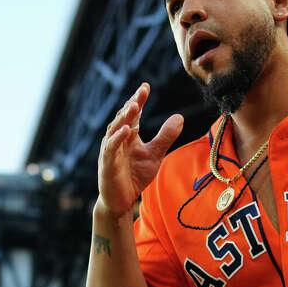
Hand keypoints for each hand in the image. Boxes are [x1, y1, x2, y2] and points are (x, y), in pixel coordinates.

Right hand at [97, 82, 183, 216]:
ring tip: (133, 106)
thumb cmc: (135, 176)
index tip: (146, 86)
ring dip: (123, 118)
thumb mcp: (155, 154)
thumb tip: (180, 116)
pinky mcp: (107, 164)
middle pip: (123, 118)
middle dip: (132, 104)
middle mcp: (117, 140)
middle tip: (141, 92)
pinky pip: (111, 148)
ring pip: (115, 130)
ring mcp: (110, 151)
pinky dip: (117, 138)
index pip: (133, 114)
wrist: (121, 200)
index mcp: (128, 135)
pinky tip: (127, 130)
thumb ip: (166, 136)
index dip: (138, 99)